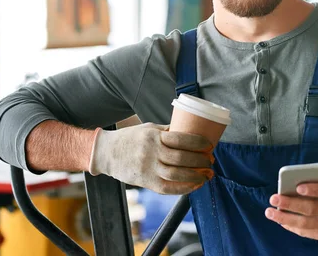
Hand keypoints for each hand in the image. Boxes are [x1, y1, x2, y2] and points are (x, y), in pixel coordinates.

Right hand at [88, 123, 213, 194]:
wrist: (107, 153)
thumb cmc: (131, 138)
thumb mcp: (148, 128)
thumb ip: (167, 131)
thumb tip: (190, 133)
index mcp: (153, 136)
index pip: (180, 139)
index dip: (198, 143)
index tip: (209, 145)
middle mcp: (151, 152)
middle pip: (181, 158)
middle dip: (200, 160)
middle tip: (211, 161)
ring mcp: (147, 168)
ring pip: (176, 174)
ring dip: (196, 176)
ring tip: (207, 175)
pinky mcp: (145, 182)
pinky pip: (167, 188)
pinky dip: (184, 188)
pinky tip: (195, 185)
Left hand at [265, 171, 317, 241]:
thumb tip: (298, 177)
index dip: (313, 190)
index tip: (298, 187)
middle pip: (312, 209)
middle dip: (290, 204)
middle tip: (274, 198)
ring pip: (306, 224)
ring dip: (285, 219)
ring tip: (270, 213)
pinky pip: (307, 232)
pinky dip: (293, 227)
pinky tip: (281, 221)